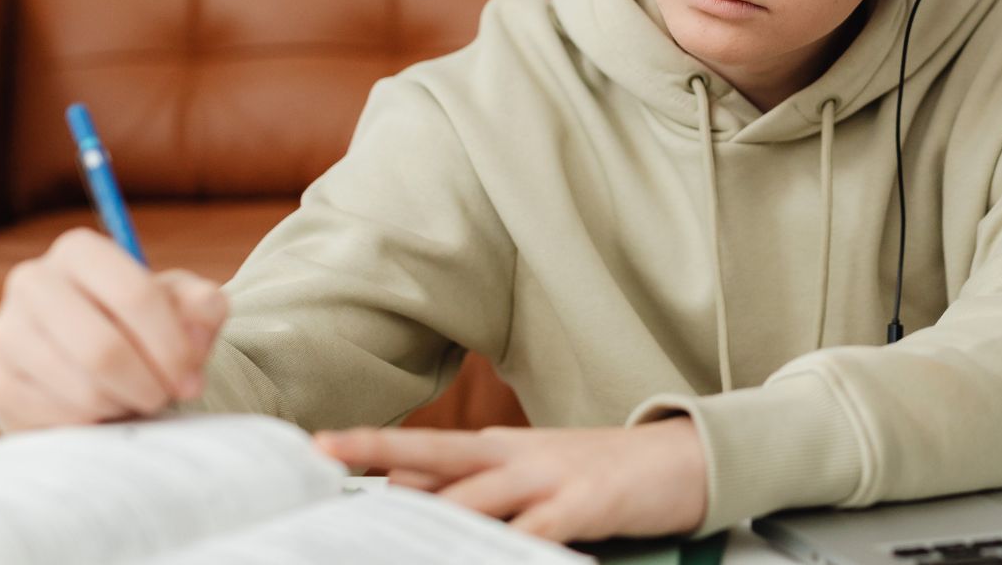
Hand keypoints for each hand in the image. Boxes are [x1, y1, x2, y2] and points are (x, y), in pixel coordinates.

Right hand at [0, 227, 228, 430]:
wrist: (92, 358)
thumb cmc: (144, 324)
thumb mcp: (182, 304)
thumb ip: (203, 306)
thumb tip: (197, 325)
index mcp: (79, 251)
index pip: (135, 296)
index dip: (172, 345)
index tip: (192, 376)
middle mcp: (32, 282)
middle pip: (103, 349)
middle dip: (148, 383)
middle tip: (166, 395)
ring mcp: (6, 334)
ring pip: (82, 389)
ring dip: (124, 404)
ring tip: (137, 397)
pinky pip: (59, 419)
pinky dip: (96, 423)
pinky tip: (105, 408)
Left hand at [313, 417, 708, 543]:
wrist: (684, 458)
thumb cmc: (602, 474)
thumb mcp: (534, 473)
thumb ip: (477, 487)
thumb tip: (405, 493)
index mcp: (499, 448)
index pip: (423, 451)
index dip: (370, 451)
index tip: (317, 448)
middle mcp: (515, 456)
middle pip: (435, 453)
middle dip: (377, 451)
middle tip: (323, 448)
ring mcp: (550, 476)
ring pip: (476, 497)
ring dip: (430, 517)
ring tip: (386, 534)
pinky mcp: (585, 502)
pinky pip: (538, 532)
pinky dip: (514, 547)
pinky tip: (497, 555)